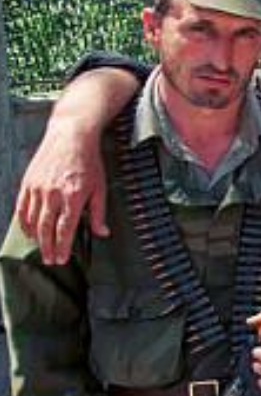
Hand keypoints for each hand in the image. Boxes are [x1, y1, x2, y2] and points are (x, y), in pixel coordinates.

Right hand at [16, 120, 108, 264]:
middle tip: (51, 260)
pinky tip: (29, 231)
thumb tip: (102, 233)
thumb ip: (99, 212)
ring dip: (36, 238)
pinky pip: (22, 207)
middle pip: (47, 228)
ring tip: (42, 249)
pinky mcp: (28, 182)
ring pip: (33, 220)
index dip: (63, 246)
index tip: (62, 259)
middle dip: (48, 247)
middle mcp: (53, 193)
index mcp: (73, 196)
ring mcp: (38, 187)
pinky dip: (24, 222)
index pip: (65, 228)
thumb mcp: (101, 187)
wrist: (71, 135)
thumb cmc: (88, 160)